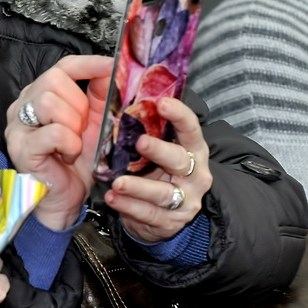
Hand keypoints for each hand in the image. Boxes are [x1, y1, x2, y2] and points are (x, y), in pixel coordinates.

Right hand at [4, 55, 112, 229]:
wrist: (65, 199)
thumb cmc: (76, 163)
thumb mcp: (95, 124)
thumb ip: (101, 97)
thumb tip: (112, 70)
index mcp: (40, 96)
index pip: (63, 67)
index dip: (88, 64)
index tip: (112, 65)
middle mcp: (23, 106)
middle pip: (53, 80)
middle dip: (78, 104)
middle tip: (83, 128)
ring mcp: (17, 127)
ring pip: (48, 102)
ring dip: (73, 124)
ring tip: (74, 143)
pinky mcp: (21, 148)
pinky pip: (54, 132)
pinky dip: (69, 144)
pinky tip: (68, 156)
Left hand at [103, 97, 212, 241]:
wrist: (160, 215)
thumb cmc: (152, 170)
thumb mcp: (153, 148)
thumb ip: (143, 123)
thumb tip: (116, 84)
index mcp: (192, 150)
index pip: (191, 129)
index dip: (179, 115)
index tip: (161, 103)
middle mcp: (195, 174)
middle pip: (180, 160)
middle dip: (159, 150)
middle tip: (139, 142)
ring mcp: (186, 200)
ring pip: (162, 192)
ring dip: (138, 186)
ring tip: (117, 182)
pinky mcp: (170, 222)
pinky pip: (148, 214)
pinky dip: (128, 207)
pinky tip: (113, 199)